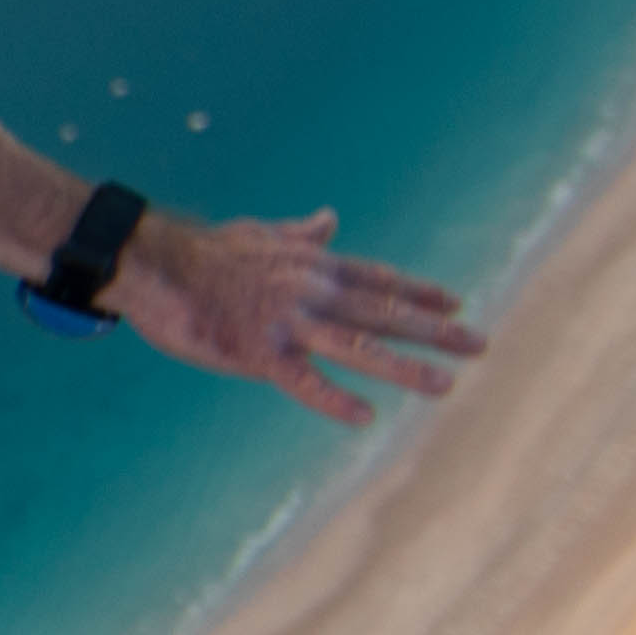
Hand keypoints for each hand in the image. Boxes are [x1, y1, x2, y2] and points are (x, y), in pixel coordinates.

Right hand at [123, 207, 477, 428]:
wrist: (155, 262)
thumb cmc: (204, 251)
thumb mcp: (261, 235)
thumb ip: (300, 234)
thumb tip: (331, 218)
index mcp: (313, 266)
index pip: (378, 279)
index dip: (420, 293)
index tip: (457, 304)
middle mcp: (311, 292)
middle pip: (384, 311)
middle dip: (436, 330)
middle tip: (481, 343)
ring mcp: (287, 323)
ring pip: (358, 346)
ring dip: (405, 366)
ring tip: (446, 384)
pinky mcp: (256, 353)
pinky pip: (302, 380)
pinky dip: (333, 398)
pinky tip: (366, 416)